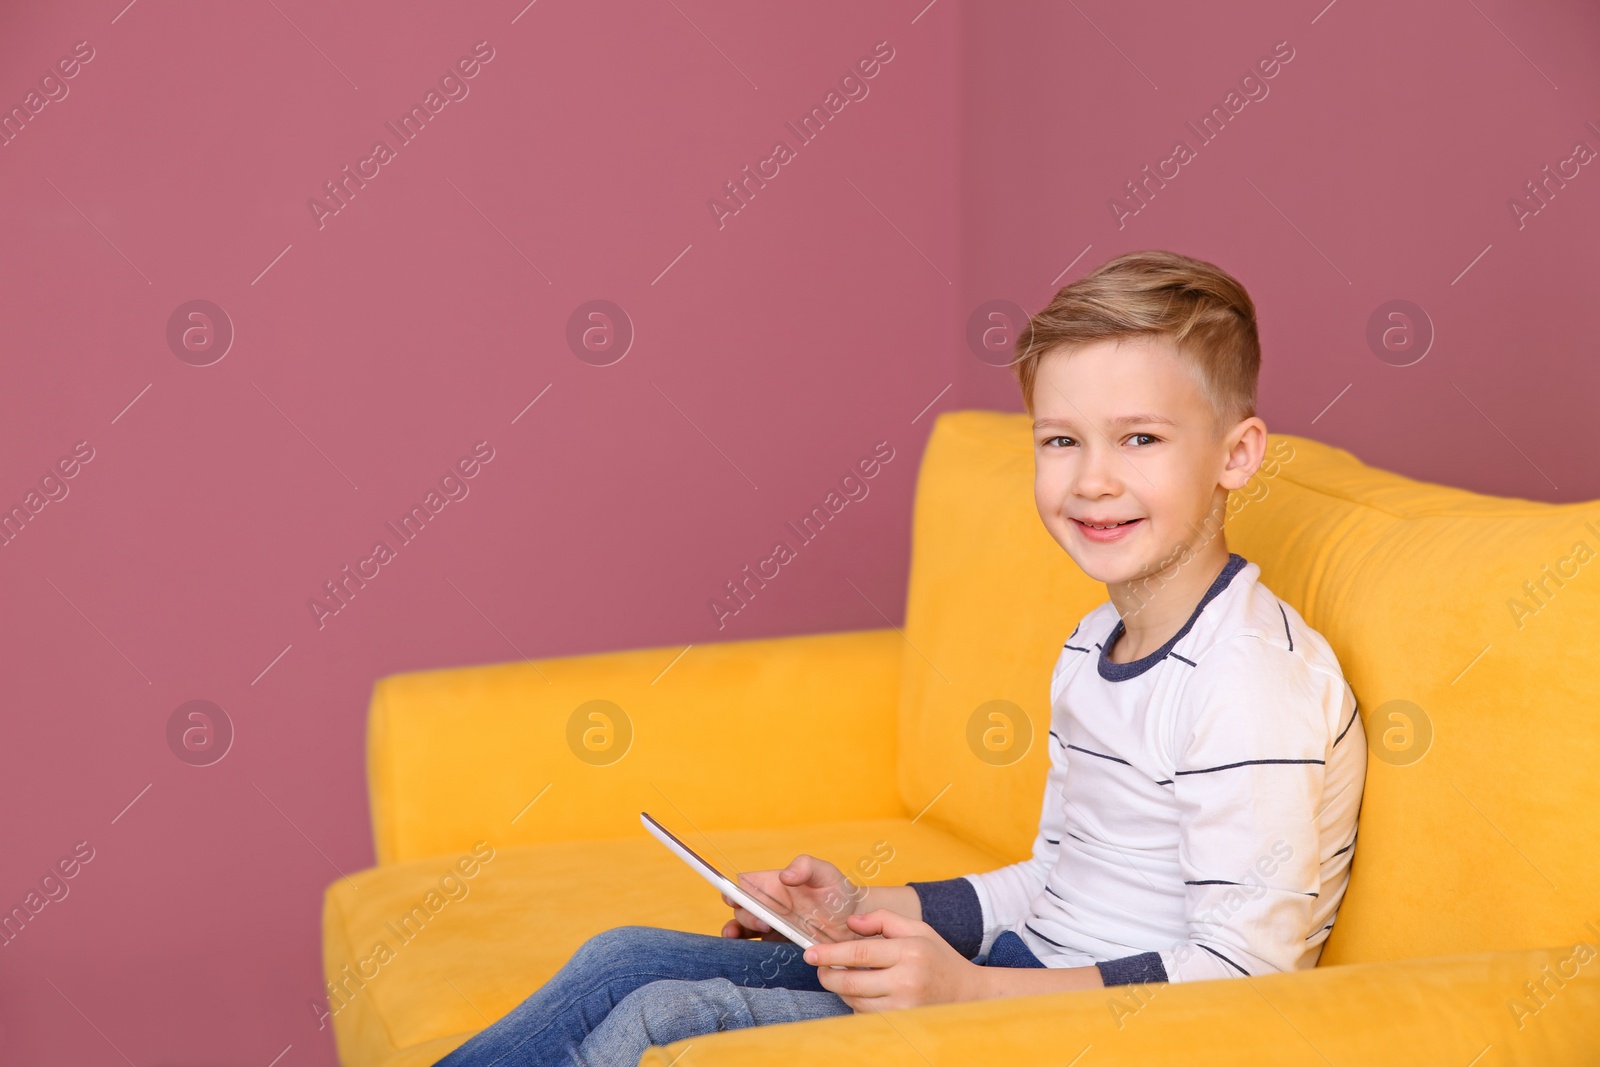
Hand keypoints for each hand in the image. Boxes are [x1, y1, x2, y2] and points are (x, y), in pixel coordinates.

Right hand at [718, 854, 866, 942]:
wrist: (854, 923)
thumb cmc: (838, 892)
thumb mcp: (825, 873)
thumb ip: (806, 866)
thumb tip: (784, 876)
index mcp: (773, 883)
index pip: (745, 883)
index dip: (735, 890)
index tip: (735, 898)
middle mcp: (768, 904)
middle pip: (741, 907)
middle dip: (744, 914)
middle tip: (763, 922)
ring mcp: (771, 925)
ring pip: (742, 927)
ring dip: (735, 931)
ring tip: (738, 936)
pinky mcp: (777, 943)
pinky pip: (755, 946)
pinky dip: (745, 947)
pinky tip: (745, 949)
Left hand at [803, 909, 990, 1011]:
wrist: (969, 995)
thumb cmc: (939, 958)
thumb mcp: (918, 929)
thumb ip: (883, 919)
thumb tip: (851, 922)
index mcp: (909, 951)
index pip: (859, 952)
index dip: (830, 953)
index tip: (810, 953)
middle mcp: (907, 981)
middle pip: (851, 981)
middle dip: (827, 975)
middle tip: (819, 968)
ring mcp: (905, 1007)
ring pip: (855, 1001)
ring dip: (841, 990)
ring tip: (841, 977)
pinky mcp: (903, 1023)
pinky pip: (866, 1015)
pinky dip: (857, 1004)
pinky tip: (861, 993)